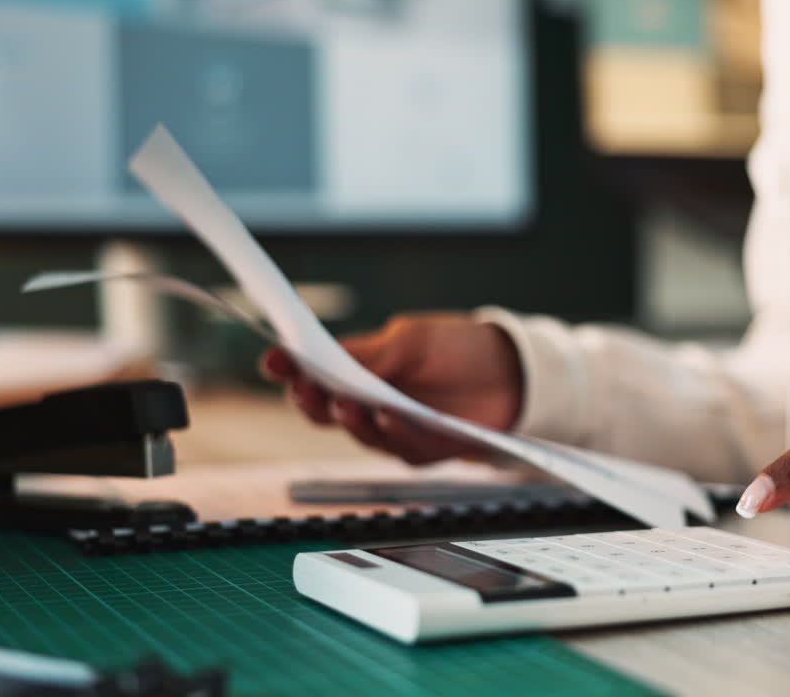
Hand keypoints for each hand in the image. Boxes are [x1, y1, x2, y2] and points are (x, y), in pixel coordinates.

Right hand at [260, 313, 522, 462]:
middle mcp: (373, 403)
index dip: (291, 369)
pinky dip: (393, 432)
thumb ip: (371, 354)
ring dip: (351, 419)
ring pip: (360, 433)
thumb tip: (328, 359)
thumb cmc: (461, 348)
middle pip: (327, 410)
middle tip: (303, 389)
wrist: (516, 372)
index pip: (316, 373)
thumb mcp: (412, 339)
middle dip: (311, 400)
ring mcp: (396, 429)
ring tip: (346, 403)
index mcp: (363, 370)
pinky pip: (401, 447)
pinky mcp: (425, 450)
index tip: (273, 360)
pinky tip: (389, 417)